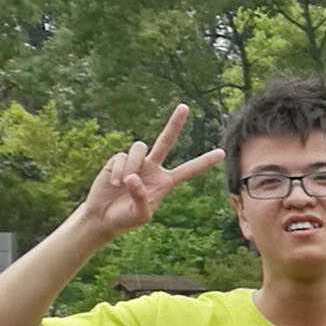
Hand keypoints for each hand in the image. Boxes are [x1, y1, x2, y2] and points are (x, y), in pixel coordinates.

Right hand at [78, 106, 223, 238]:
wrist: (104, 216)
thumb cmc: (126, 218)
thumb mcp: (140, 215)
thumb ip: (141, 198)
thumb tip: (133, 177)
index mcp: (166, 182)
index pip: (189, 170)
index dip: (204, 162)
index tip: (221, 153)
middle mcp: (153, 168)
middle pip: (166, 141)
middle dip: (175, 124)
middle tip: (185, 106)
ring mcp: (136, 162)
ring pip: (140, 148)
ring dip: (132, 164)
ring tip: (122, 183)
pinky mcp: (119, 160)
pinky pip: (122, 156)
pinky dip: (118, 169)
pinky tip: (113, 183)